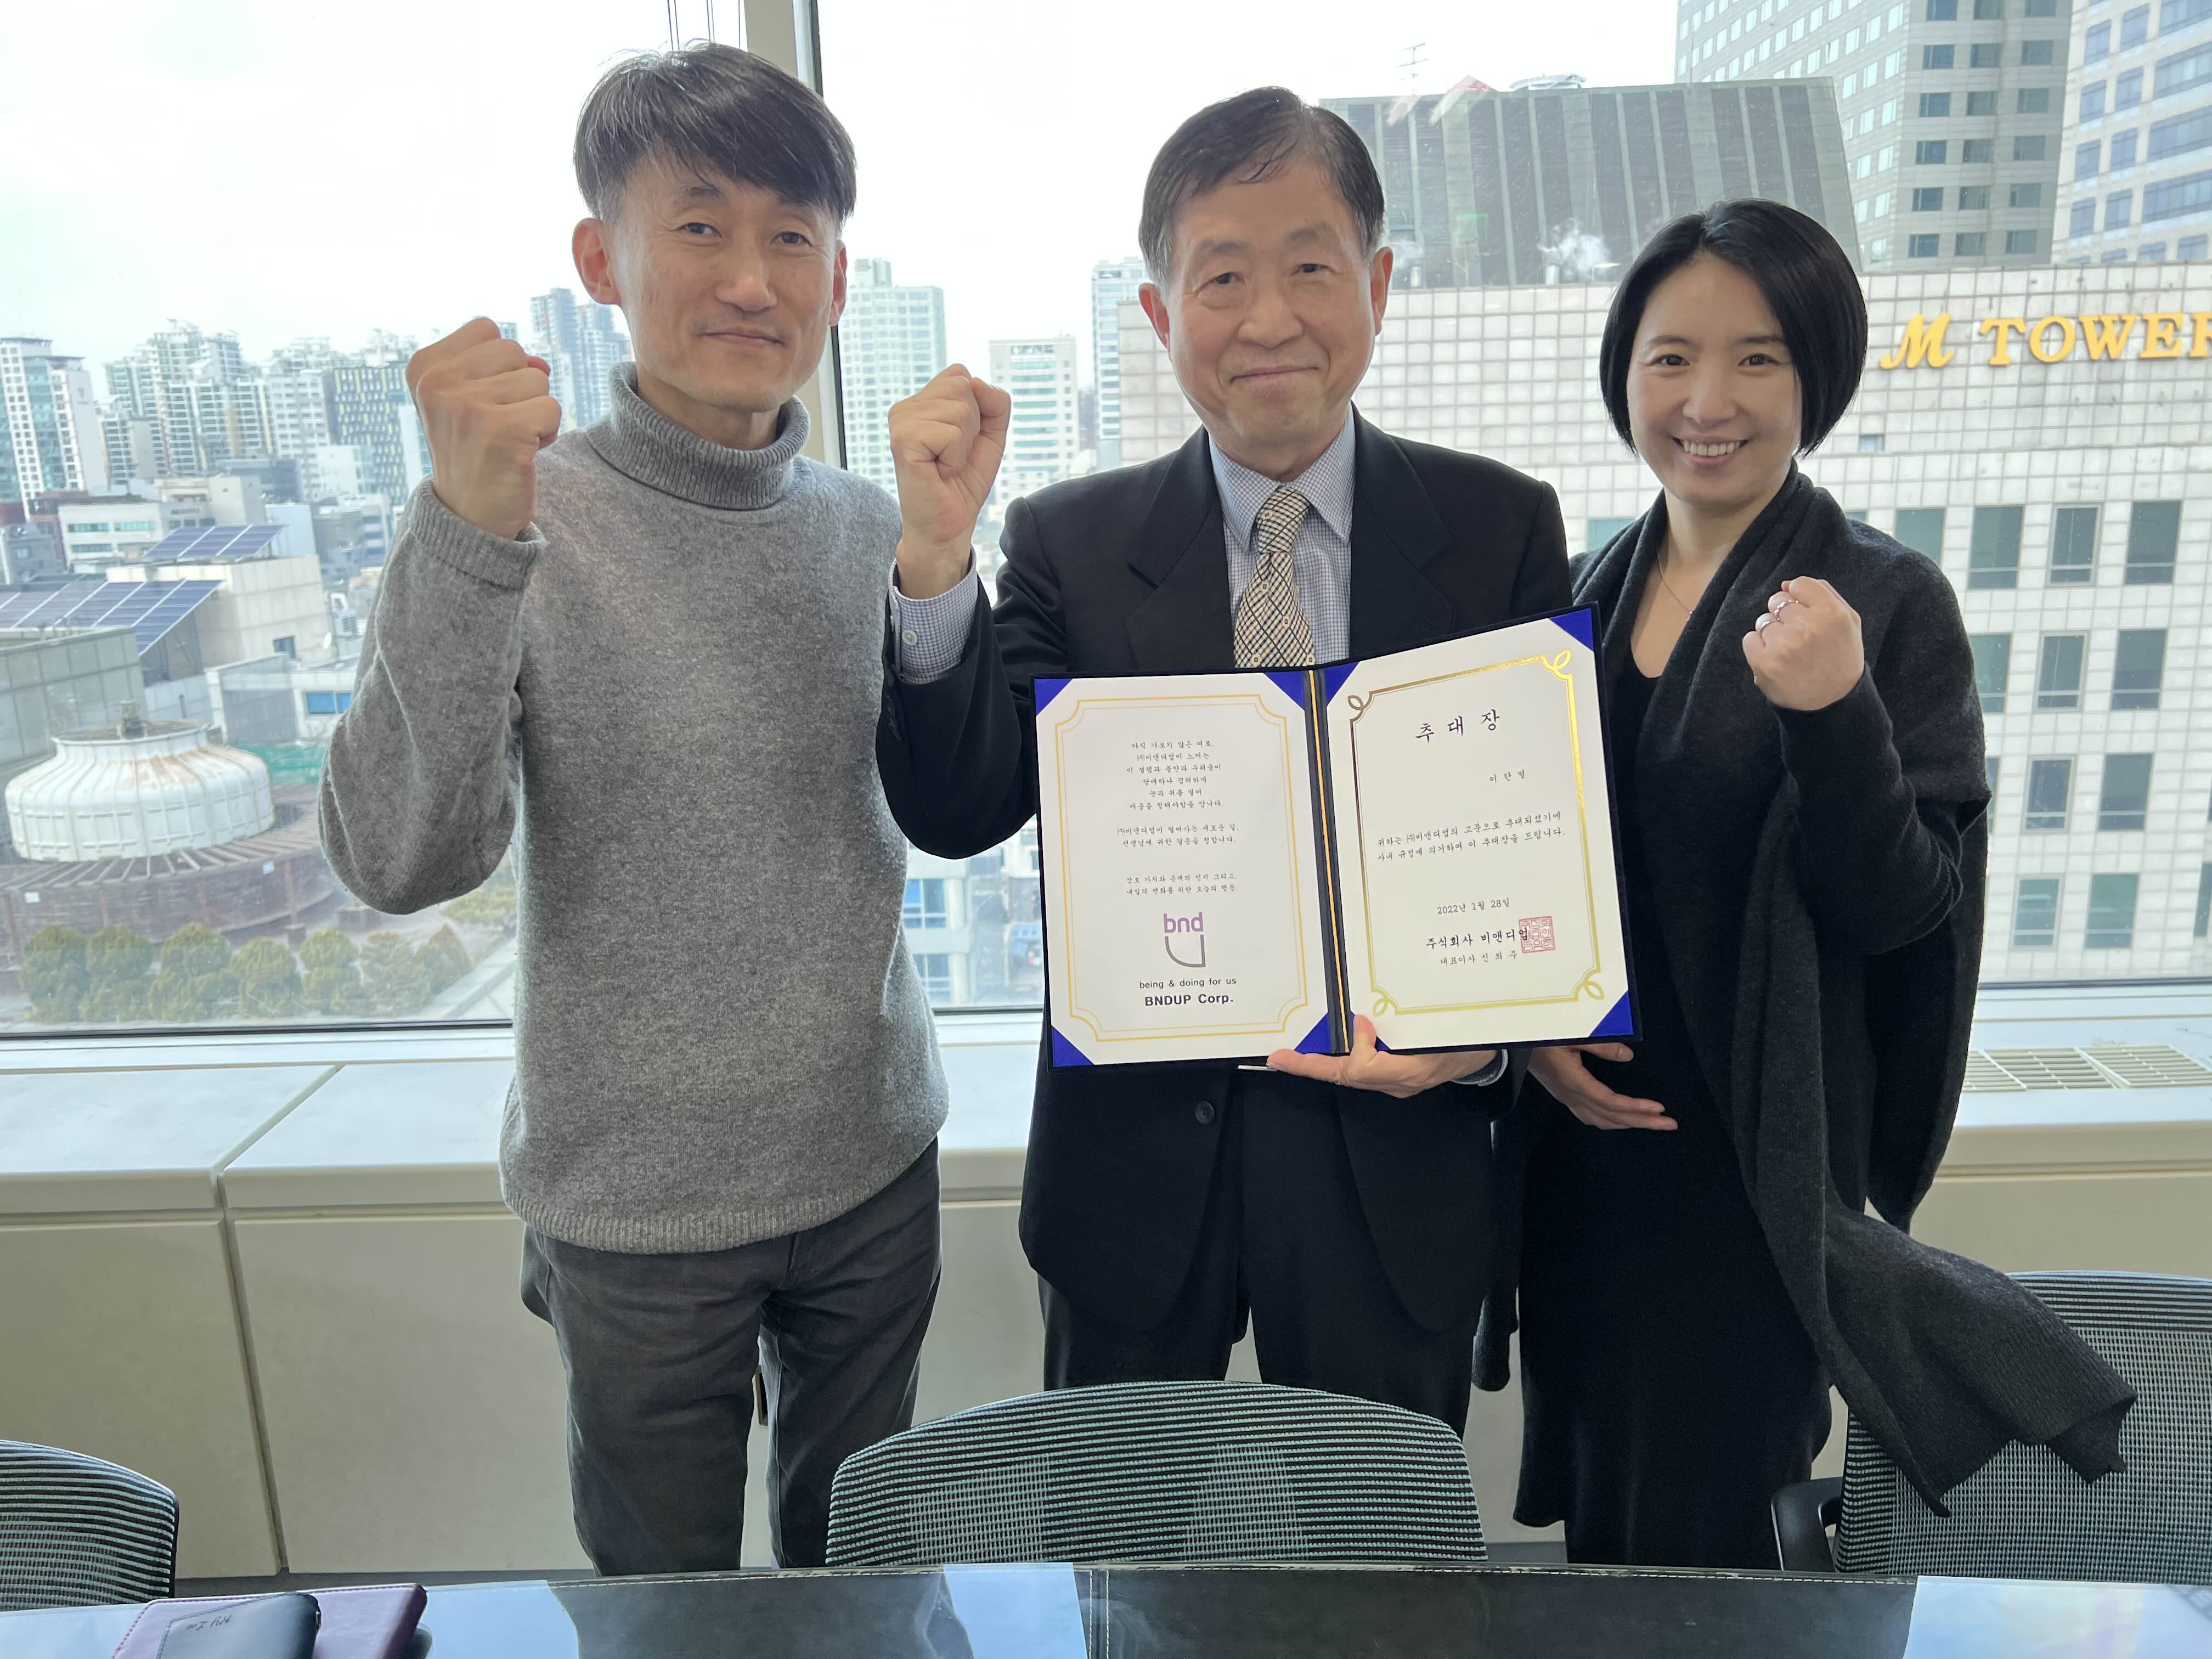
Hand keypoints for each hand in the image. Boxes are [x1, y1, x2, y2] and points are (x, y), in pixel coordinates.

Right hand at [408, 318, 561, 540]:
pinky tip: (521, 453)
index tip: (480, 401)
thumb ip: (499, 365)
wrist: (468, 516)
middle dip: (519, 388)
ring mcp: (468, 406)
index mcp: (424, 367)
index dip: (498, 365)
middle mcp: (438, 382)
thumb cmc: (474, 450)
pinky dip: (547, 433)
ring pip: (538, 379)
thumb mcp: (469, 397)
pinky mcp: (503, 431)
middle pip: (514, 351)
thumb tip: (541, 364)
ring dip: (534, 412)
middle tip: (496, 425)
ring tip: (507, 440)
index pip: (487, 330)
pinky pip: (552, 408)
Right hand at [889, 364, 1010, 598]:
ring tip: (946, 464)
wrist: (949, 523)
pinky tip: (939, 470)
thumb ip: (995, 403)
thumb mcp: (991, 435)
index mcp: (923, 401)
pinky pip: (951, 432)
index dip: (977, 410)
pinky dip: (955, 456)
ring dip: (964, 444)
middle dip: (972, 426)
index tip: (961, 441)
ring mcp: (901, 421)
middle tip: (954, 455)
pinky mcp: (903, 440)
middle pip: (963, 387)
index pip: (961, 375)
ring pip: (960, 409)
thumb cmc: (964, 481)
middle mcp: (907, 407)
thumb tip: (978, 383)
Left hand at [1266, 1017, 1496, 1098]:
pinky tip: (1327, 1048)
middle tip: (1279, 1059)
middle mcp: (1397, 1081)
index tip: (1359, 1020)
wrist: (1485, 1057)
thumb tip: (1362, 1024)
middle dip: (1310, 1067)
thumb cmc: (1465, 1043)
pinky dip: (1341, 1059)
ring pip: (1349, 1075)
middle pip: (1345, 1076)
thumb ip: (1401, 1033)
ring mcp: (1395, 1081)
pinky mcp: (1395, 1075)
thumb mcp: (1439, 1038)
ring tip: (1291, 1057)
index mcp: (1409, 1072)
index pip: (1363, 1069)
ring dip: (1321, 1065)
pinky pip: (1361, 1070)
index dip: (1353, 1046)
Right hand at [1528, 1043, 1675, 1130]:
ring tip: (1651, 1122)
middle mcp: (1570, 1095)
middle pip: (1611, 1117)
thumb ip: (1600, 1045)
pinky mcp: (1563, 1094)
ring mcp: (1565, 1097)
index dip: (1636, 1108)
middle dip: (1642, 1122)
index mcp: (1573, 1081)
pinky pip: (1590, 1115)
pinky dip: (1610, 1120)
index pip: (1610, 1102)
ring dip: (1627, 1123)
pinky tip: (1620, 1118)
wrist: (1508, 1040)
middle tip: (1669, 1124)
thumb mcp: (1571, 1033)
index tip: (1659, 1109)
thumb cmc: (1539, 1033)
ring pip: (1601, 1120)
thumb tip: (1628, 1056)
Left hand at [1742, 576, 1863, 711]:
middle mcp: (1807, 627)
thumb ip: (1823, 594)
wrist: (1832, 703)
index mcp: (1832, 613)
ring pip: (1763, 620)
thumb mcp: (1848, 623)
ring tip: (1790, 652)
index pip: (1798, 585)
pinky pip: (1749, 639)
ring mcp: (1784, 645)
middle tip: (1799, 638)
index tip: (1805, 614)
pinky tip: (1776, 660)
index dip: (1799, 599)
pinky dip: (1758, 648)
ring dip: (1772, 633)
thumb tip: (1786, 583)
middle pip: (1777, 601)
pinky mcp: (1764, 663)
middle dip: (1784, 616)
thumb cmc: (1840, 658)